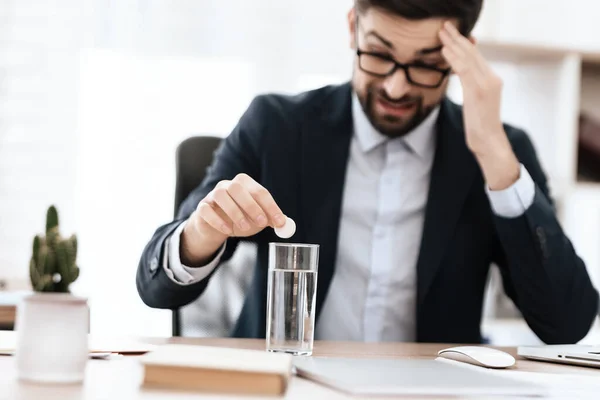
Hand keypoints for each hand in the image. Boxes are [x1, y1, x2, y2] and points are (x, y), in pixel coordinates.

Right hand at [181, 173, 285, 264]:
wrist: (216, 227)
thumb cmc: (240, 219)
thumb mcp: (256, 219)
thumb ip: (270, 219)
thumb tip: (284, 223)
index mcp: (245, 185)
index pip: (259, 191)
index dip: (271, 206)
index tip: (280, 221)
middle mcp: (227, 185)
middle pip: (238, 188)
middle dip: (252, 206)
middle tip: (262, 223)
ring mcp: (212, 195)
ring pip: (221, 196)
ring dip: (235, 212)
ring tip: (244, 228)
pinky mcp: (202, 207)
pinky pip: (207, 210)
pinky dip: (217, 220)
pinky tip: (227, 230)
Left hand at [439, 22, 519, 188]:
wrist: (489, 141)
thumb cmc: (479, 125)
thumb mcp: (475, 103)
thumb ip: (471, 87)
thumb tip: (461, 76)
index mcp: (492, 80)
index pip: (477, 57)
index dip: (464, 43)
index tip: (452, 34)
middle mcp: (492, 78)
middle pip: (473, 53)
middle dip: (458, 38)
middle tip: (445, 26)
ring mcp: (487, 84)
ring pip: (469, 58)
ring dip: (453, 44)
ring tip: (442, 33)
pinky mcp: (478, 92)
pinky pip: (465, 70)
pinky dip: (454, 59)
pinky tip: (445, 51)